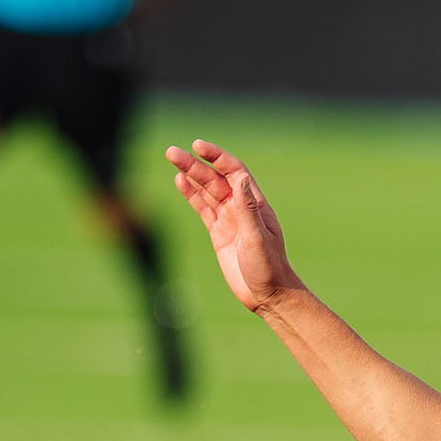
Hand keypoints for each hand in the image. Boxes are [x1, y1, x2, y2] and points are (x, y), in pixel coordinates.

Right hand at [165, 140, 302, 313]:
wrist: (267, 294)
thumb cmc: (269, 267)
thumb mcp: (258, 237)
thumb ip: (247, 208)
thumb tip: (240, 178)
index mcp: (254, 204)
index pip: (234, 171)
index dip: (216, 156)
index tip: (197, 146)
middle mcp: (241, 207)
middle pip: (214, 178)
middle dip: (194, 164)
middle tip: (171, 152)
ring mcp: (229, 219)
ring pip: (206, 191)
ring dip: (189, 175)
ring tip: (171, 158)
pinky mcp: (218, 233)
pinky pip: (203, 209)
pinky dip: (191, 195)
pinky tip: (179, 181)